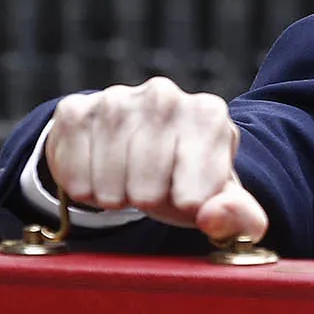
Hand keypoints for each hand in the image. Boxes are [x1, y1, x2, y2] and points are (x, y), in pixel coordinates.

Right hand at [44, 78, 268, 242]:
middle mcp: (164, 95)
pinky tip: (99, 176)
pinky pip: (73, 172)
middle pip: (148, 190)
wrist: (137, 150)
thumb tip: (212, 217)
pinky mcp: (75, 110)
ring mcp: (116, 98)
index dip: (187, 207)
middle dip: (148, 203)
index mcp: (208, 115)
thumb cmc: (188, 178)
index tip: (187, 195)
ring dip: (115, 197)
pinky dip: (83, 189)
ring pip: (109, 182)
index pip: (196, 194)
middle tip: (152, 190)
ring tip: (126, 184)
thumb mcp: (222, 200)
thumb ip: (240, 217)